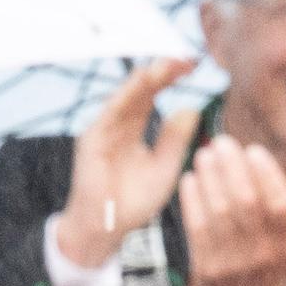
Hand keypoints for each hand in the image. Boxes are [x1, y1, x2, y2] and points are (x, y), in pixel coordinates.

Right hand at [56, 57, 201, 270]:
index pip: (152, 94)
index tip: (192, 64)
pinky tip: (144, 80)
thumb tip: (191, 108)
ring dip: (146, 77)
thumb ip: (175, 139)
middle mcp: (117, 123)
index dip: (170, 78)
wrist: (104, 230)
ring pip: (126, 95)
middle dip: (162, 71)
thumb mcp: (164, 168)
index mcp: (133, 127)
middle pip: (140, 89)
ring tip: (168, 63)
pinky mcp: (92, 140)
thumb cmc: (132, 202)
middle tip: (185, 56)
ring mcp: (103, 129)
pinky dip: (127, 94)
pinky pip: (111, 111)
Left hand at [175, 139, 285, 285]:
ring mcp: (232, 262)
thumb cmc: (274, 264)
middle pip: (245, 203)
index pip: (279, 204)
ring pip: (219, 212)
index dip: (266, 175)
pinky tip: (190, 178)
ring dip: (210, 179)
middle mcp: (262, 252)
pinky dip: (192, 201)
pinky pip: (196, 228)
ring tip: (205, 154)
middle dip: (231, 168)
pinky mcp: (206, 268)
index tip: (253, 150)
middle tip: (222, 142)